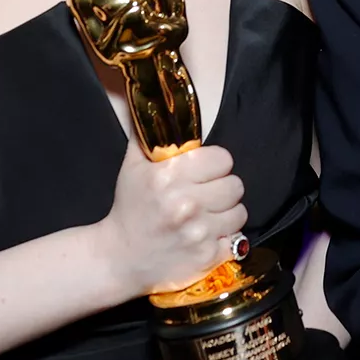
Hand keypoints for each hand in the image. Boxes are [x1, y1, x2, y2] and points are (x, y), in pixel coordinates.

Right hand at [95, 139, 246, 300]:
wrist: (119, 259)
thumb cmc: (130, 209)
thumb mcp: (133, 166)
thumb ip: (149, 132)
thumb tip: (158, 100)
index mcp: (169, 176)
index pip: (223, 159)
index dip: (215, 164)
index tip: (205, 171)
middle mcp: (186, 204)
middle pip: (236, 185)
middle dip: (223, 188)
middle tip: (207, 194)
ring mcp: (198, 233)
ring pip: (240, 212)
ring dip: (226, 213)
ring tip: (207, 215)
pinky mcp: (207, 257)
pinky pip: (236, 239)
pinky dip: (225, 237)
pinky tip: (207, 235)